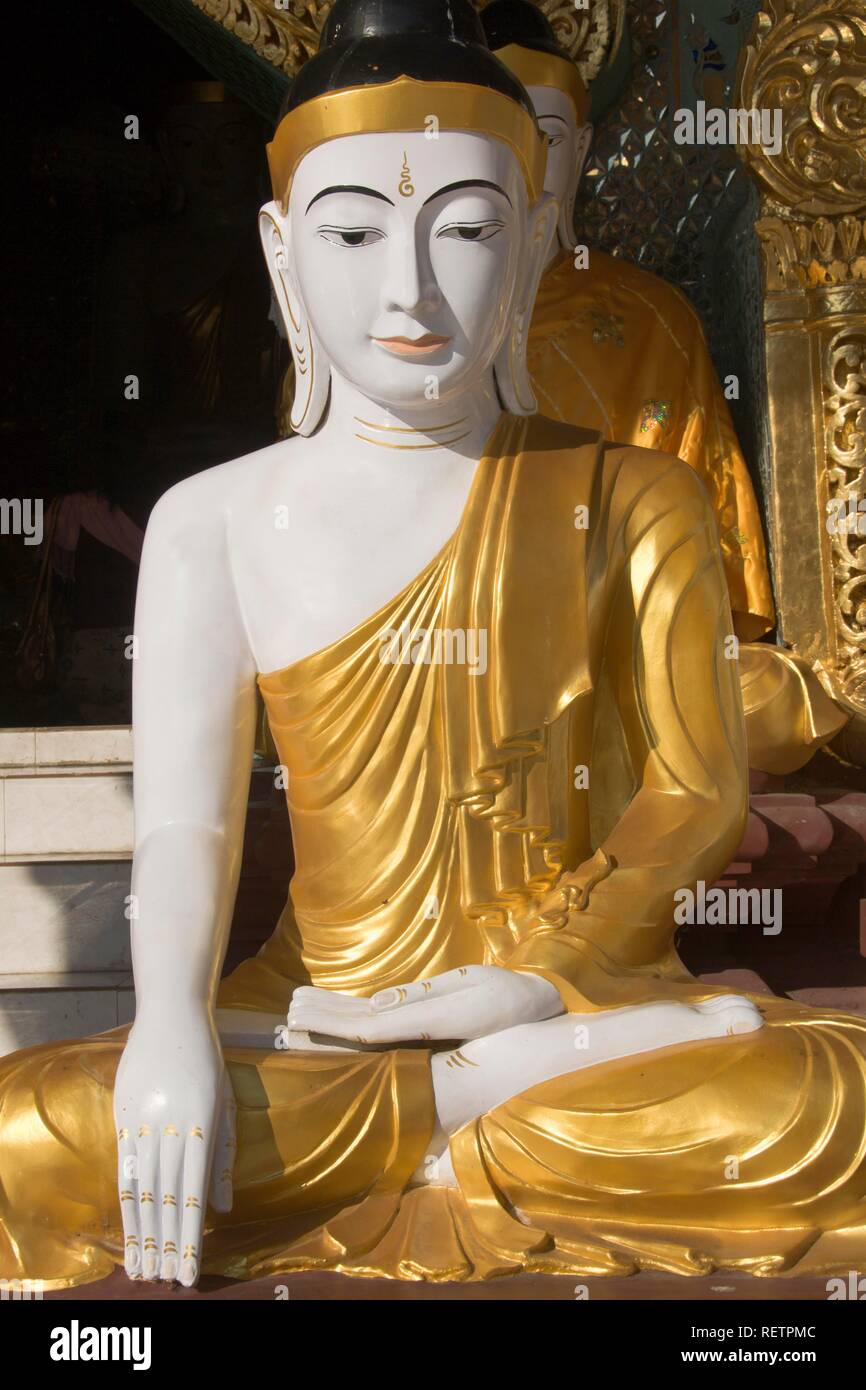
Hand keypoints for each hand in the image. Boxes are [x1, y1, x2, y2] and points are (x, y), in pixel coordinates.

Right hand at [113, 1012, 235, 1286]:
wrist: (172, 1015)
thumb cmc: (208, 1060)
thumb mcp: (227, 1103)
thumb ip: (224, 1158)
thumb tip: (224, 1209)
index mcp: (202, 1125)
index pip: (192, 1196)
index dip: (189, 1238)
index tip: (189, 1271)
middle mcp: (170, 1127)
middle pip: (165, 1199)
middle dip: (166, 1245)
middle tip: (166, 1282)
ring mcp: (142, 1122)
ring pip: (140, 1188)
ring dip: (142, 1232)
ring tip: (142, 1267)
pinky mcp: (122, 1116)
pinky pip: (123, 1167)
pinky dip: (126, 1202)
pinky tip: (128, 1226)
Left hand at [286, 965, 563, 1044]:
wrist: (537, 1013)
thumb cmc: (507, 996)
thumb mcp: (469, 988)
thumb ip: (422, 999)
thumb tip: (376, 1006)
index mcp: (426, 1025)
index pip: (365, 1030)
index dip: (327, 1023)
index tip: (298, 1015)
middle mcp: (417, 1035)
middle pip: (356, 1032)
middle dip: (318, 1024)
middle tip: (281, 1017)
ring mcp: (420, 1034)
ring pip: (364, 1029)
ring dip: (330, 1020)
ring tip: (295, 1012)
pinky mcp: (424, 1028)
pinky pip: (381, 1026)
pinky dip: (352, 1018)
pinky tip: (335, 1012)